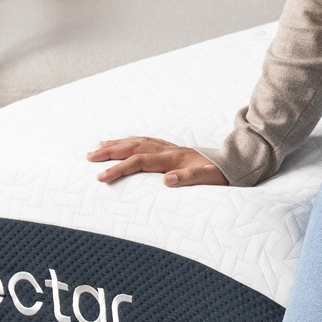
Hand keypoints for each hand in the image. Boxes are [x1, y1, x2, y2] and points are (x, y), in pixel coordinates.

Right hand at [87, 136, 229, 186]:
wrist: (233, 163)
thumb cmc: (220, 174)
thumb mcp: (209, 179)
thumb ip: (189, 179)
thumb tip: (168, 180)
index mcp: (173, 159)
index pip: (139, 161)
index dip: (119, 168)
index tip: (100, 177)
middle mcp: (168, 150)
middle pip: (133, 146)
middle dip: (109, 151)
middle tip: (88, 157)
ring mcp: (168, 148)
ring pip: (136, 141)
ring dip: (116, 143)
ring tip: (96, 147)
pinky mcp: (171, 149)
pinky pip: (144, 141)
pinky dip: (129, 141)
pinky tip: (122, 143)